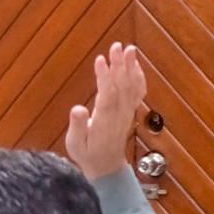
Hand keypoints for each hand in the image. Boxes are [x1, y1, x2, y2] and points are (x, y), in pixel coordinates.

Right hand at [65, 42, 145, 181]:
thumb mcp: (75, 145)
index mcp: (104, 121)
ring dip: (131, 67)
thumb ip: (78, 127)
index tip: (101, 59)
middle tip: (117, 46)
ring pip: (132, 86)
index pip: (107, 94)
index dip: (105, 77)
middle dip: (120, 65)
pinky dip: (138, 77)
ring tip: (129, 49)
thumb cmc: (87, 154)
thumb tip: (78, 109)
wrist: (107, 167)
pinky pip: (137, 92)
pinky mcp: (129, 111)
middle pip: (122, 86)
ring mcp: (127, 112)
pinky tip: (135, 65)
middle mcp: (119, 114)